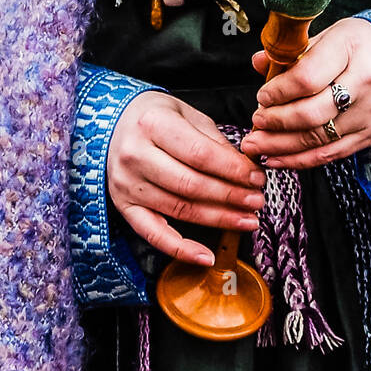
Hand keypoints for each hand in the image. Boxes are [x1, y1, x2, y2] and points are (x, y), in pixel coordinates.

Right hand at [106, 91, 265, 266]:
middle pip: (191, 184)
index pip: (200, 154)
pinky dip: (181, 249)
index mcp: (153, 124)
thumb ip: (214, 141)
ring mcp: (127, 184)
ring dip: (218, 219)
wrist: (114, 123)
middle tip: (256, 201)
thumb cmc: (155, 116)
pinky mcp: (124, 206)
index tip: (256, 178)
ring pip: (179, 209)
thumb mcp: (186, 114)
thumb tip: (246, 168)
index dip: (233, 170)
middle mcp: (135, 155)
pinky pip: (154, 235)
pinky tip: (206, 256)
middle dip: (231, 196)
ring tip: (246, 220)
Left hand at [239, 16, 370, 169]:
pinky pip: (332, 154)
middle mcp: (365, 82)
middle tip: (256, 121)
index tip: (262, 96)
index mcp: (351, 48)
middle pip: (311, 113)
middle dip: (276, 122)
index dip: (278, 91)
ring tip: (255, 144)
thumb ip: (295, 51)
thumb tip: (259, 62)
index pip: (306, 77)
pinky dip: (301, 160)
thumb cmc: (363, 44)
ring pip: (319, 138)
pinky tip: (278, 158)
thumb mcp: (331, 34)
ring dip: (281, 146)